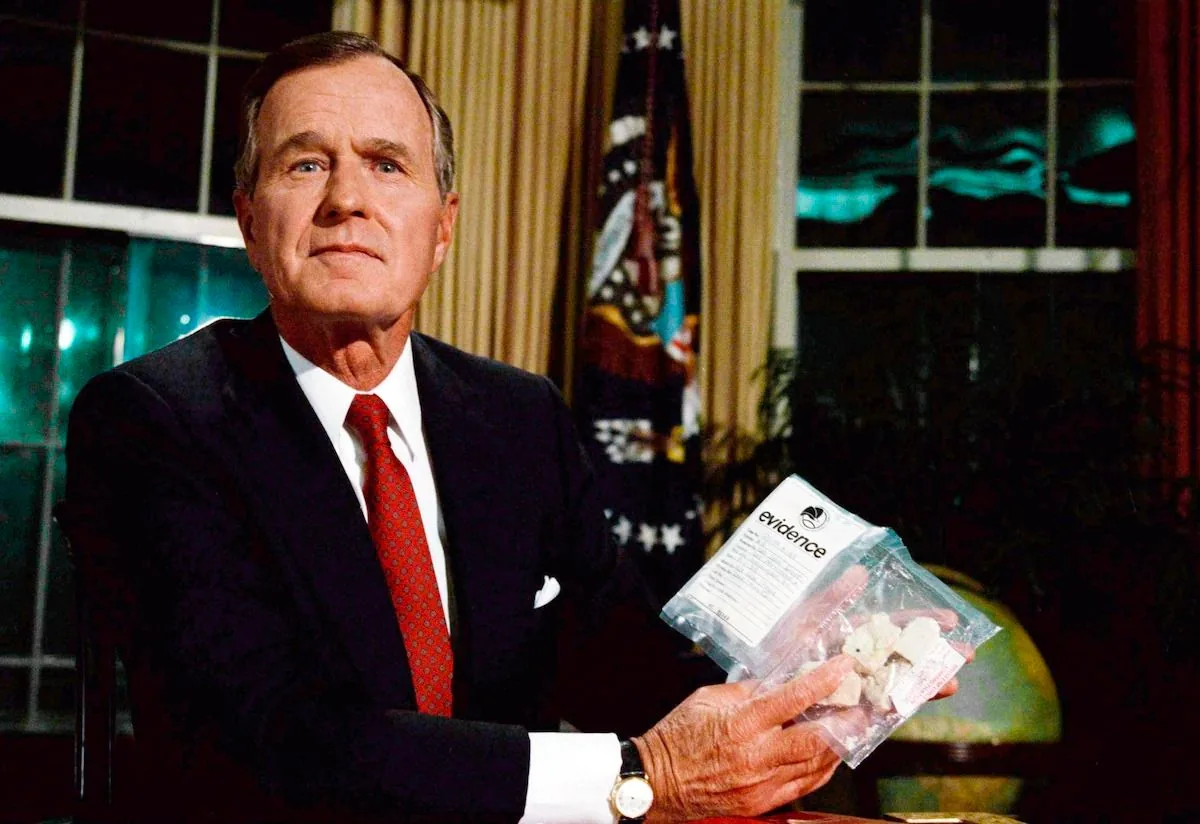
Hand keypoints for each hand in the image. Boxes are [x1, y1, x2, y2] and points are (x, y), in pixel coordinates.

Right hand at [633, 655, 857, 821]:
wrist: (656, 782)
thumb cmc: (677, 737)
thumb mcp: (709, 699)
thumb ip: (747, 691)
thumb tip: (779, 682)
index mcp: (742, 724)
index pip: (794, 698)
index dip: (824, 680)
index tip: (844, 667)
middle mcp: (756, 756)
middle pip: (818, 740)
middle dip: (848, 721)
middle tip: (866, 705)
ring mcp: (761, 784)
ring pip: (817, 765)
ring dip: (839, 745)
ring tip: (852, 727)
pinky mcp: (762, 803)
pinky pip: (804, 785)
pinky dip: (821, 768)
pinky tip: (828, 755)